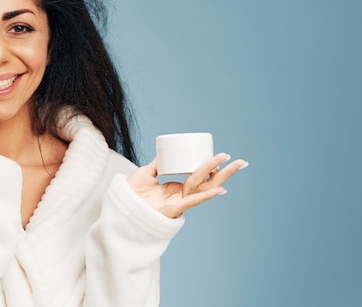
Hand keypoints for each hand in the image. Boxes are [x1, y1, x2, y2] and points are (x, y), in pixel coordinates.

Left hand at [126, 153, 247, 218]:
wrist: (119, 208)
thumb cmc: (131, 195)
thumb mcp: (146, 173)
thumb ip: (156, 164)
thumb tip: (166, 153)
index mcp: (177, 188)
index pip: (199, 175)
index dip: (210, 166)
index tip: (223, 156)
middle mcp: (181, 196)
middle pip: (208, 181)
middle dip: (225, 172)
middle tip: (241, 161)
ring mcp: (179, 202)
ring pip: (204, 187)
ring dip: (220, 176)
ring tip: (236, 165)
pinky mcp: (173, 209)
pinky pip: (192, 201)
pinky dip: (206, 195)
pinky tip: (219, 190)